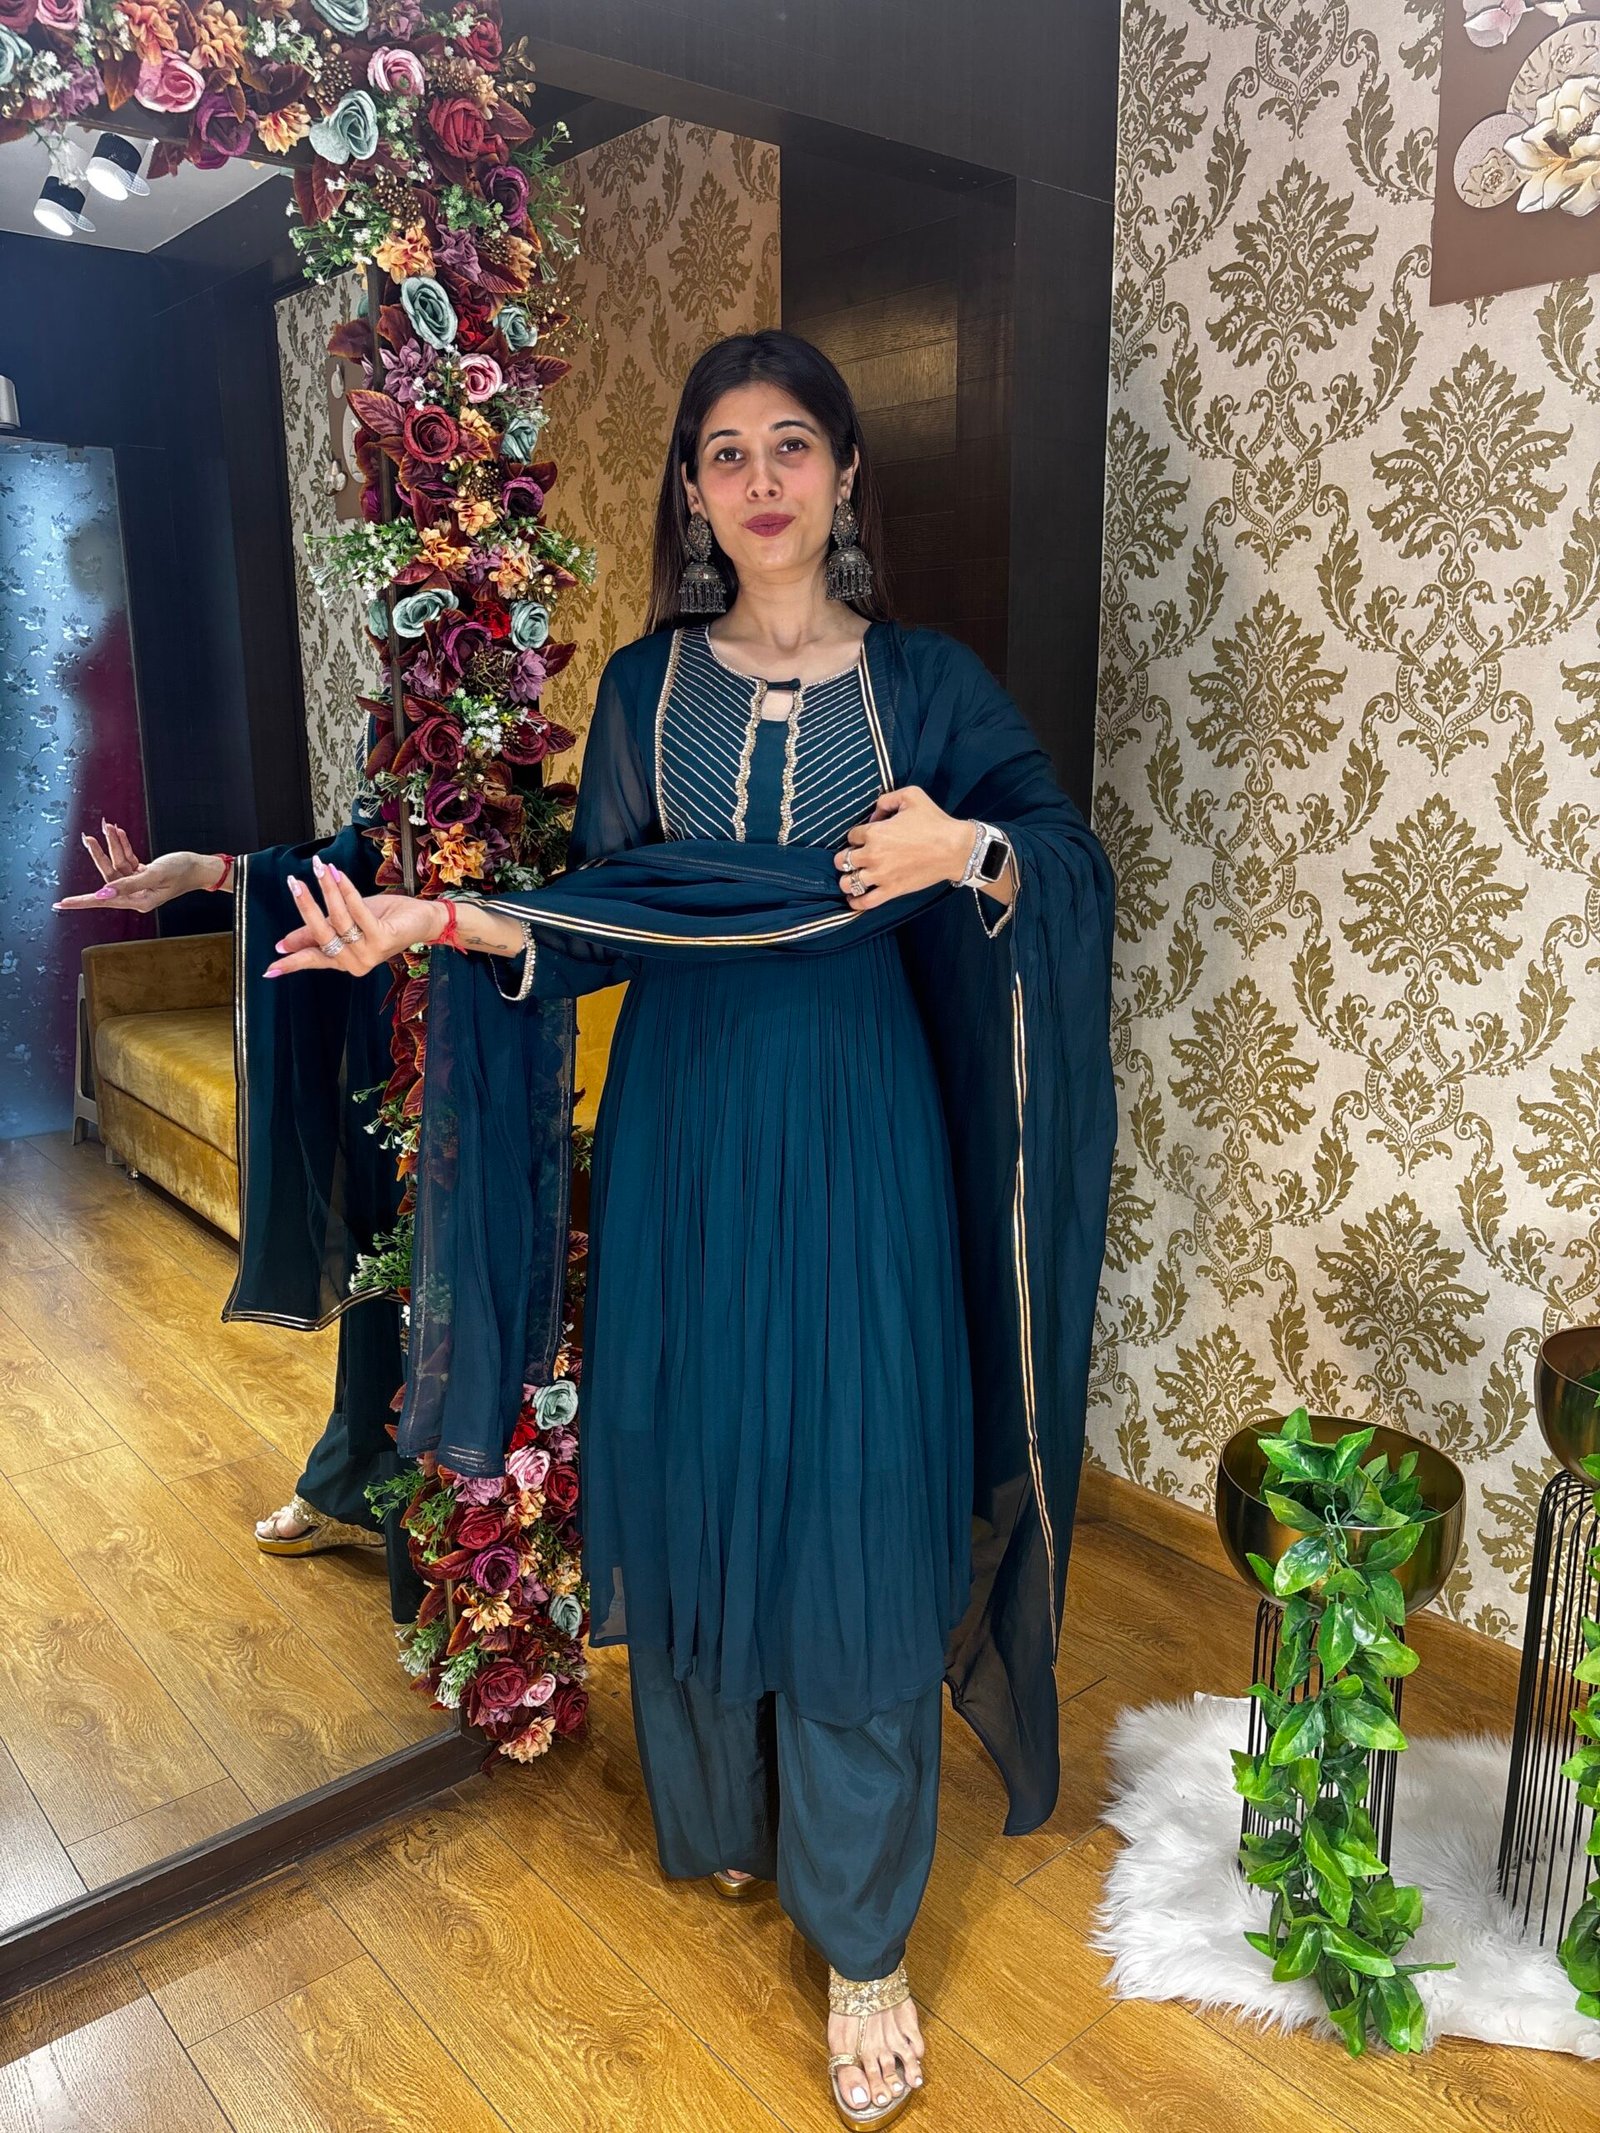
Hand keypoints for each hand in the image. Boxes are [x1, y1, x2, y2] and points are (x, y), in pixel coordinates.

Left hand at [53, 825, 211, 913]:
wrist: (201, 866)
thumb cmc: (183, 871)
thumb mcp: (154, 874)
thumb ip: (128, 884)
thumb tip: (104, 892)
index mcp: (138, 900)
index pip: (103, 900)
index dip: (81, 902)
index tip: (62, 903)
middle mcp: (136, 894)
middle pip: (109, 876)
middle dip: (100, 855)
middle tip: (87, 838)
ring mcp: (139, 884)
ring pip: (118, 864)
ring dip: (113, 845)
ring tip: (107, 826)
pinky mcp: (143, 874)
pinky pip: (127, 860)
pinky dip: (124, 846)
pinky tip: (119, 833)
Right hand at [264, 857, 445, 977]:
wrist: (420, 919)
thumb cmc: (384, 919)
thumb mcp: (344, 924)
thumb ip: (316, 934)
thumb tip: (284, 944)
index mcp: (344, 961)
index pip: (313, 960)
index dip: (292, 962)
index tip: (270, 969)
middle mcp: (356, 962)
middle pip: (322, 934)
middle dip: (305, 906)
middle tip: (294, 883)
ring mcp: (370, 952)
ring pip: (339, 919)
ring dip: (327, 889)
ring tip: (319, 867)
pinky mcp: (383, 938)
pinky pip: (358, 911)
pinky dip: (346, 890)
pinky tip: (338, 874)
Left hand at [832, 787, 973, 909]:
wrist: (955, 848)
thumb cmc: (935, 821)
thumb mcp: (911, 796)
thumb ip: (887, 800)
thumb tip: (874, 814)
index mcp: (875, 832)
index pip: (851, 836)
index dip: (856, 837)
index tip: (864, 839)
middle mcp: (873, 855)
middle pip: (843, 860)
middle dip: (845, 859)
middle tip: (854, 860)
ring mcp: (881, 875)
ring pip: (848, 883)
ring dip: (847, 881)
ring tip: (852, 879)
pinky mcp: (892, 890)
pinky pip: (865, 902)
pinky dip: (856, 902)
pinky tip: (854, 898)